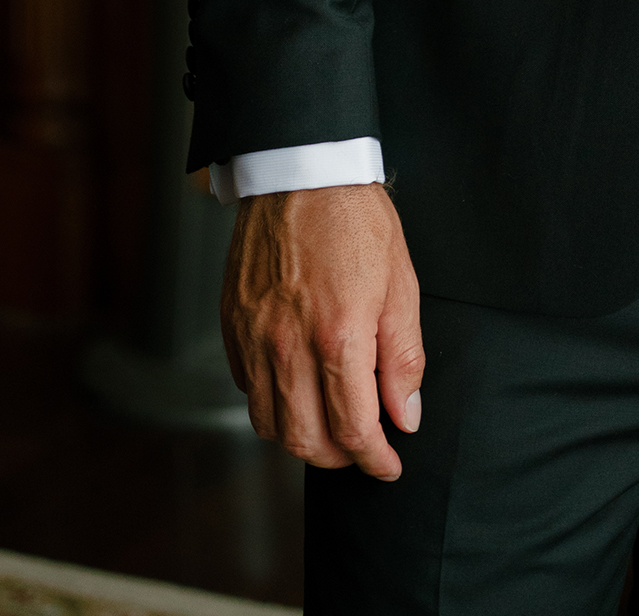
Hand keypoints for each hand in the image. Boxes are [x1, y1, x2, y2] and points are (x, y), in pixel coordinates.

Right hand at [221, 182, 423, 478]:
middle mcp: (289, 345)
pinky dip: (271, 404)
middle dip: (340, 458)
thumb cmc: (357, 221)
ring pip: (269, 424)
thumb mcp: (402, 284)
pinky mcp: (233, 325)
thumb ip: (404, 358)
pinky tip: (297, 387)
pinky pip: (247, 388)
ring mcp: (254, 337)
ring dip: (302, 438)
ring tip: (330, 424)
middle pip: (306, 441)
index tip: (388, 465)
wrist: (303, 171)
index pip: (354, 429)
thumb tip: (406, 415)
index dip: (375, 459)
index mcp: (339, 336)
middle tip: (362, 448)